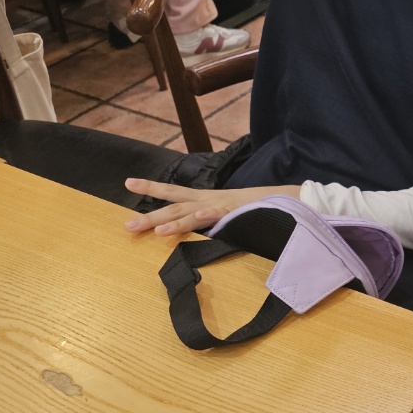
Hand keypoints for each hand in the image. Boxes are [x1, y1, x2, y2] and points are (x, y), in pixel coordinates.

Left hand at [123, 179, 299, 235]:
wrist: (286, 198)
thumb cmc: (256, 206)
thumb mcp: (226, 213)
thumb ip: (210, 220)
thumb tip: (197, 228)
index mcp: (205, 199)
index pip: (173, 192)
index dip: (152, 187)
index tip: (129, 182)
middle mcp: (208, 199)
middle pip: (174, 207)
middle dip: (150, 216)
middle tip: (127, 226)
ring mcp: (221, 205)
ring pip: (192, 214)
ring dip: (173, 223)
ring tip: (155, 230)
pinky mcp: (235, 212)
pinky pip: (218, 215)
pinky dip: (205, 216)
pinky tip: (194, 218)